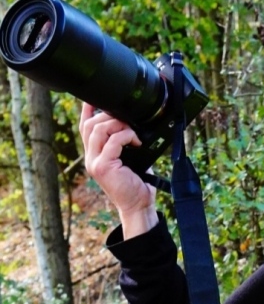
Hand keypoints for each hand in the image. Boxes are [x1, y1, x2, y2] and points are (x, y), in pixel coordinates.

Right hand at [79, 103, 157, 237]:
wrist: (139, 205)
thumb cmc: (136, 183)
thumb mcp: (130, 158)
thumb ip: (123, 141)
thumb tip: (131, 121)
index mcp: (94, 154)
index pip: (84, 128)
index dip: (87, 111)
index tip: (93, 98)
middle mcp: (90, 158)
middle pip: (90, 125)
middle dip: (108, 116)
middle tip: (127, 119)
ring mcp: (94, 163)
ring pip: (99, 130)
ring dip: (118, 125)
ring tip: (132, 132)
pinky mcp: (103, 167)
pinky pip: (113, 141)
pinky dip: (126, 136)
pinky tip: (137, 142)